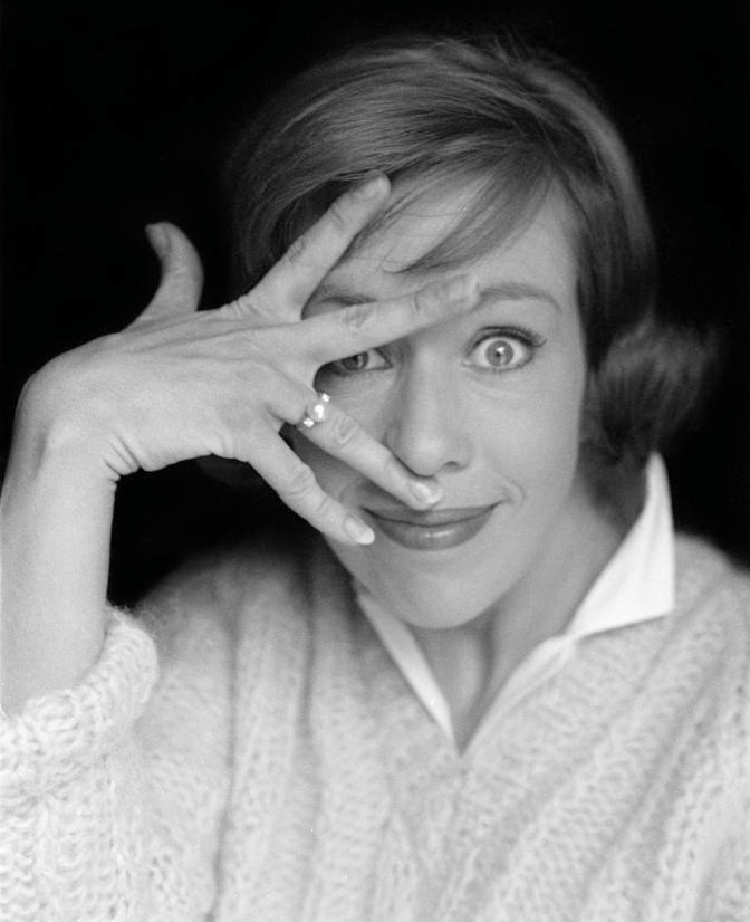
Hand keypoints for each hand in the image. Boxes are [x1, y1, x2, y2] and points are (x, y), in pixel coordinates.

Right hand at [22, 176, 478, 544]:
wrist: (87, 404)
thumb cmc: (127, 361)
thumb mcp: (161, 310)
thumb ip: (175, 270)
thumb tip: (161, 226)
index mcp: (257, 313)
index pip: (310, 253)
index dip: (346, 215)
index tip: (383, 183)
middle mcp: (273, 345)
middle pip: (363, 318)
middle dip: (423, 302)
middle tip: (475, 286)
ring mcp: (262, 389)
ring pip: (344, 433)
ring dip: (392, 471)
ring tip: (433, 497)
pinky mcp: (243, 433)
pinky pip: (296, 483)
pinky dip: (329, 513)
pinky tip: (364, 536)